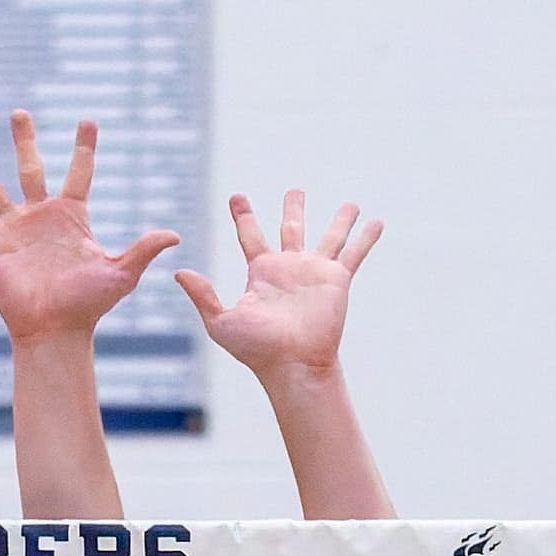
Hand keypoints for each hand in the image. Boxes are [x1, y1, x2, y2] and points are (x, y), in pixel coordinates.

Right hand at [0, 114, 180, 346]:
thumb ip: (143, 250)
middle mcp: (40, 217)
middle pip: (31, 168)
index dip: (84, 148)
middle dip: (25, 140)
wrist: (53, 331)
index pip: (80, 173)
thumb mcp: (119, 274)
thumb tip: (175, 235)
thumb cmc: (87, 306)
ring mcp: (14, 230)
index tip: (89, 120)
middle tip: (19, 112)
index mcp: (71, 217)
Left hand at [173, 189, 378, 380]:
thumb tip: (178, 272)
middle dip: (294, 208)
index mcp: (262, 273)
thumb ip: (203, 295)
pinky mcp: (336, 281)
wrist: (292, 365)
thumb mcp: (221, 321)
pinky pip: (354, 253)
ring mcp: (315, 273)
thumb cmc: (256, 349)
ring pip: (330, 236)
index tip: (237, 197)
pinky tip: (377, 222)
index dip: (243, 214)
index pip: (250, 235)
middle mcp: (290, 268)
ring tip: (352, 203)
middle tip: (295, 190)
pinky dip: (366, 238)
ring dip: (341, 220)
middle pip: (292, 228)